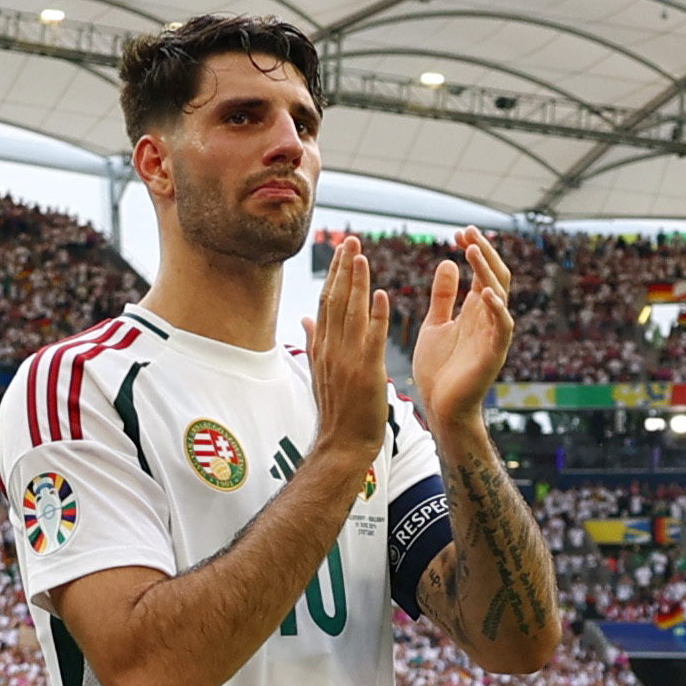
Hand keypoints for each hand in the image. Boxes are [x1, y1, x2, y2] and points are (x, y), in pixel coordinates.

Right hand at [309, 235, 389, 488]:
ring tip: (362, 256)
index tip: (342, 251)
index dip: (334, 275)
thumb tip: (305, 318)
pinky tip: (380, 295)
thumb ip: (313, 341)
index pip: (327, 303)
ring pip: (351, 314)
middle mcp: (331, 349)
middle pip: (336, 301)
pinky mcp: (366, 373)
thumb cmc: (337, 411)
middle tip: (352, 241)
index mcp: (322, 347)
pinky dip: (375, 316)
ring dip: (357, 283)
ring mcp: (347, 361)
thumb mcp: (319, 372)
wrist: (343, 444)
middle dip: (344, 269)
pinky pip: (371, 339)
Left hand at [415, 227, 519, 428]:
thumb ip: (444, 297)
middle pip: (495, 276)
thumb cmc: (439, 369)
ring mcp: (493, 335)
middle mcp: (488, 319)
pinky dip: (498, 311)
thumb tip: (448, 262)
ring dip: (487, 272)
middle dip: (483, 253)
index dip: (474, 251)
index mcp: (475, 311)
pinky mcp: (493, 354)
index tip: (458, 233)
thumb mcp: (436, 324)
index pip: (482, 272)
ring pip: (500, 295)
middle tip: (468, 232)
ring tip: (472, 251)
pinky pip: (503, 328)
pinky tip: (487, 294)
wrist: (440, 407)